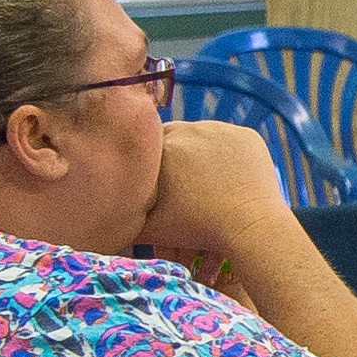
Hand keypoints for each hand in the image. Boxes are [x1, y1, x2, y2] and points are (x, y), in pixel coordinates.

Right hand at [135, 118, 283, 264]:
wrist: (249, 225)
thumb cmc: (197, 227)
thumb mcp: (149, 226)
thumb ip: (124, 213)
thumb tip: (107, 210)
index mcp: (161, 147)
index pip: (148, 145)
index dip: (152, 161)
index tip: (159, 176)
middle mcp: (189, 129)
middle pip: (176, 137)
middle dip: (176, 155)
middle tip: (183, 176)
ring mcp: (221, 128)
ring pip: (204, 136)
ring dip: (201, 150)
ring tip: (204, 174)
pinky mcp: (246, 134)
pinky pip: (231, 139)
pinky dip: (228, 152)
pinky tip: (228, 171)